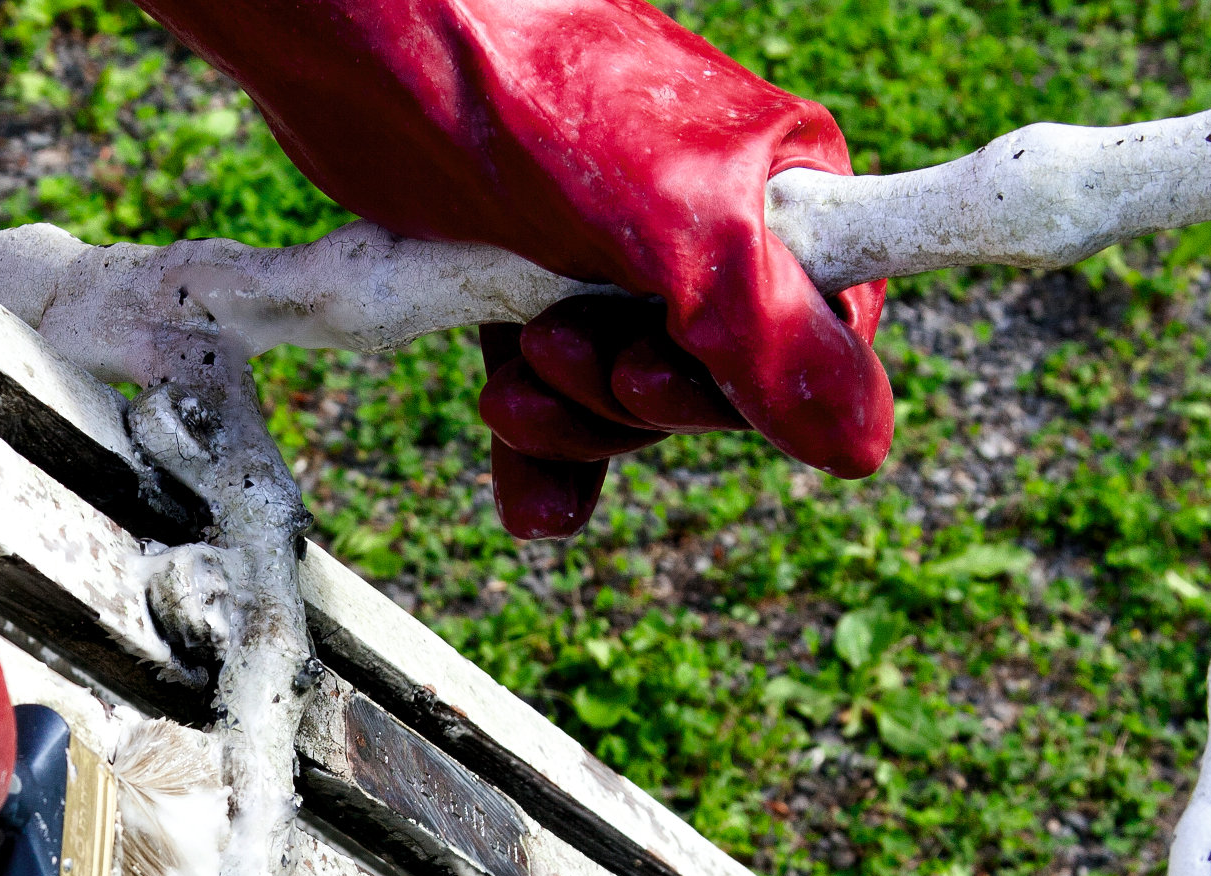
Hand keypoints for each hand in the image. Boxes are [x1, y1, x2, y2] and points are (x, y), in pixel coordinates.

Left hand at [139, 0, 893, 536]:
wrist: (348, 42)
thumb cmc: (516, 92)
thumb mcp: (664, 218)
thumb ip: (766, 329)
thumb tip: (862, 443)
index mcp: (780, 194)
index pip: (827, 340)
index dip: (754, 390)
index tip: (658, 365)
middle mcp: (713, 232)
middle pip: (718, 393)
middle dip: (634, 404)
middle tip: (561, 347)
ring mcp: (617, 266)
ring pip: (631, 411)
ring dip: (573, 429)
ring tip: (510, 385)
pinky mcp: (530, 288)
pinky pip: (565, 414)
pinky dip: (543, 461)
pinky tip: (526, 495)